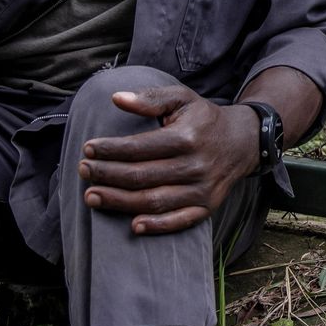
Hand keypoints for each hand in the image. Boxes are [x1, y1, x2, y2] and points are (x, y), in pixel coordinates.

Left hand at [77, 85, 259, 235]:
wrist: (242, 142)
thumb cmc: (204, 119)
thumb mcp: (182, 99)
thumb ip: (150, 99)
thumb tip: (116, 98)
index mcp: (186, 137)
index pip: (139, 148)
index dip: (111, 150)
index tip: (87, 149)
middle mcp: (195, 166)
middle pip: (142, 176)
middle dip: (107, 175)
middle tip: (82, 171)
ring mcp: (202, 190)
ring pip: (154, 201)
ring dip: (120, 202)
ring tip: (92, 196)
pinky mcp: (208, 207)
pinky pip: (180, 221)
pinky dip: (157, 226)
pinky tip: (133, 226)